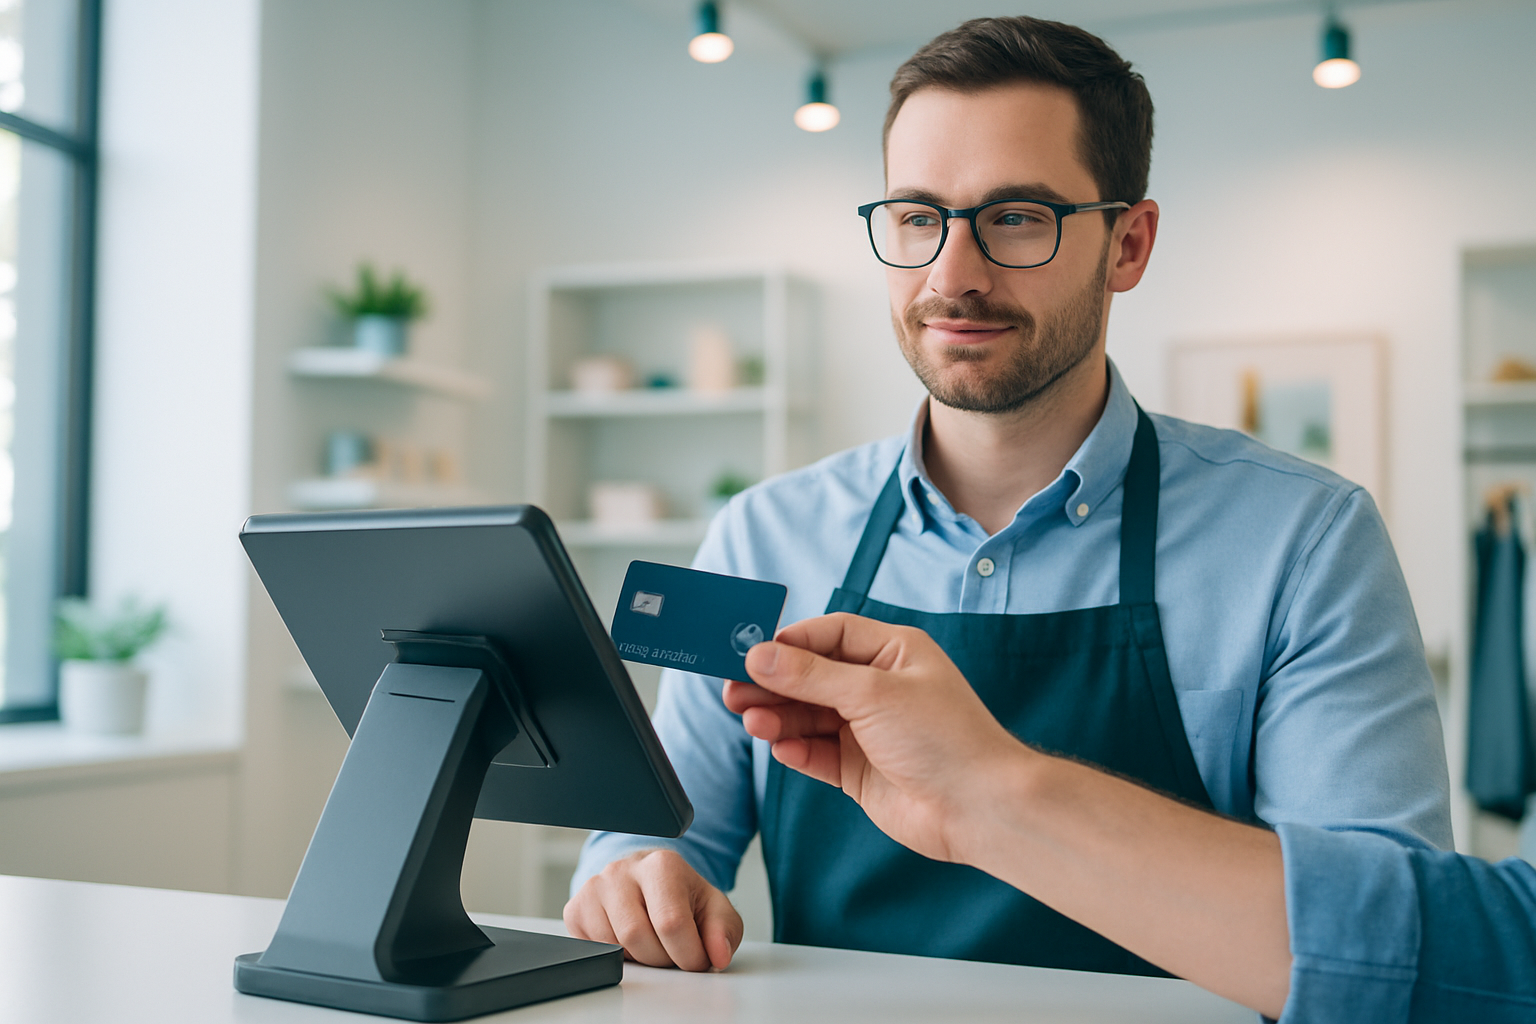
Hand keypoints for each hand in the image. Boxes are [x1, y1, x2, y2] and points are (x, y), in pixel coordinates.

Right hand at [563, 849, 742, 970]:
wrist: (650, 882)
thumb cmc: (682, 896)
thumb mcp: (714, 909)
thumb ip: (724, 930)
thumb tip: (718, 954)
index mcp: (662, 865)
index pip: (671, 923)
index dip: (688, 954)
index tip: (696, 958)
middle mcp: (623, 869)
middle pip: (638, 936)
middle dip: (662, 958)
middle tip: (673, 951)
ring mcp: (595, 886)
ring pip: (613, 945)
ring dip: (639, 959)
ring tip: (652, 942)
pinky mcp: (576, 907)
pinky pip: (593, 948)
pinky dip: (615, 954)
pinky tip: (629, 939)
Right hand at [725, 612, 1025, 863]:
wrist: (978, 808)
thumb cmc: (946, 739)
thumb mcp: (872, 694)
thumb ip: (811, 676)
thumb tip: (761, 656)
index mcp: (893, 653)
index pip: (830, 635)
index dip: (789, 643)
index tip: (750, 652)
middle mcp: (879, 688)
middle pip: (811, 677)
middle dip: (773, 683)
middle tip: (733, 690)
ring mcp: (868, 730)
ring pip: (808, 716)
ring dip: (778, 717)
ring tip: (751, 720)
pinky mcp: (859, 770)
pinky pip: (816, 753)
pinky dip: (796, 750)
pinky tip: (780, 747)